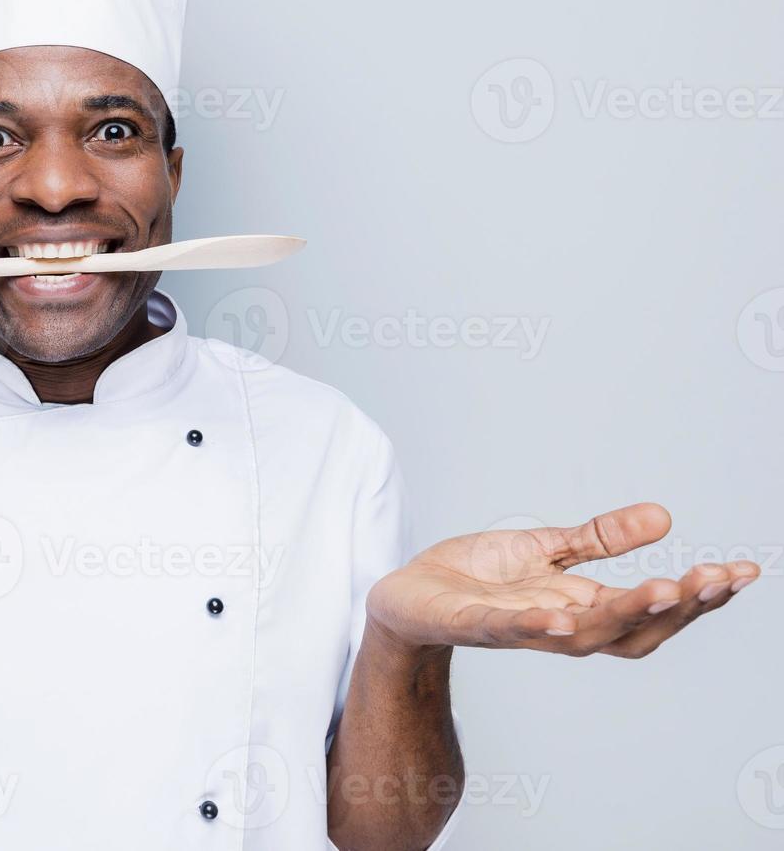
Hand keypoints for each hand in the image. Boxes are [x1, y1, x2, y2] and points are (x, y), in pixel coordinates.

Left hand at [366, 503, 760, 657]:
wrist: (407, 593)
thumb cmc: (476, 577)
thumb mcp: (545, 546)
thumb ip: (599, 537)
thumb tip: (663, 516)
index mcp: (581, 606)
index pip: (651, 608)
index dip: (696, 595)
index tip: (742, 572)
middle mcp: (559, 626)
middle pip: (632, 628)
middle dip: (677, 606)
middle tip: (716, 579)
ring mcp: (518, 630)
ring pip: (583, 632)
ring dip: (623, 613)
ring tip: (664, 588)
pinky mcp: (472, 625)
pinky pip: (509, 630)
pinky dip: (536, 625)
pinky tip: (562, 616)